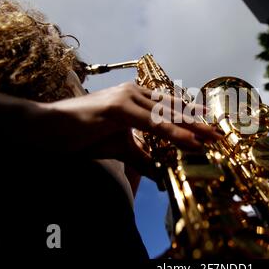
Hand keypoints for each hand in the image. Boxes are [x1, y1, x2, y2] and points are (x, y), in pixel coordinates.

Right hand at [38, 82, 222, 157]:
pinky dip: (174, 134)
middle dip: (199, 122)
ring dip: (193, 128)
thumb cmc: (81, 135)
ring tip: (213, 139)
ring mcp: (127, 98)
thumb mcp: (120, 148)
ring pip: (168, 114)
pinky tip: (191, 142)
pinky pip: (153, 123)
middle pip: (175, 109)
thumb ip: (144, 158)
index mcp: (136, 99)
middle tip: (221, 135)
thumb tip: (162, 175)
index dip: (192, 118)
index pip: (171, 107)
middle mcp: (135, 93)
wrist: (47, 128)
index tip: (211, 129)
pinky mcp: (118, 107)